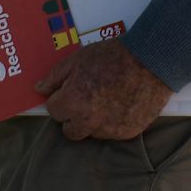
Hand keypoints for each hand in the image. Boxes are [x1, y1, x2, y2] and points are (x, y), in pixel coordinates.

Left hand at [34, 39, 171, 140]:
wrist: (151, 61)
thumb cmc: (111, 56)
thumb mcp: (77, 59)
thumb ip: (54, 77)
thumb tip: (39, 89)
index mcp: (72, 103)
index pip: (54, 110)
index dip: (61, 97)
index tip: (71, 88)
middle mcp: (88, 122)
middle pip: (70, 130)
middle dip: (73, 116)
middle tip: (85, 98)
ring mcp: (108, 130)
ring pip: (91, 132)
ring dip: (93, 121)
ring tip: (106, 98)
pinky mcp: (127, 133)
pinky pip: (112, 132)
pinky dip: (112, 122)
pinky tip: (120, 103)